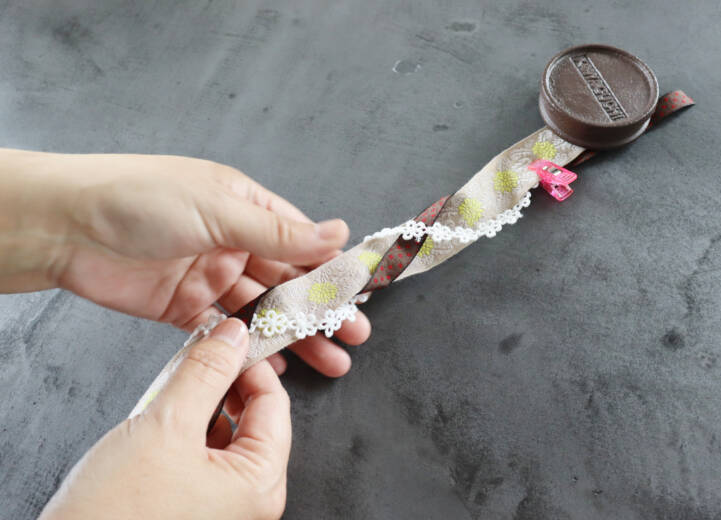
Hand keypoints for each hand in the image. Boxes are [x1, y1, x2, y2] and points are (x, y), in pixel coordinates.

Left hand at [0, 149, 369, 375]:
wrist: (65, 227)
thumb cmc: (140, 199)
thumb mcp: (218, 210)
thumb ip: (278, 232)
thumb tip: (337, 232)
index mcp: (244, 207)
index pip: (301, 240)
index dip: (332, 268)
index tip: (360, 294)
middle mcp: (231, 242)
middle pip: (287, 281)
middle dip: (320, 310)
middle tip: (352, 336)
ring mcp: (209, 276)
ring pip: (262, 311)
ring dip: (292, 335)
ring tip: (327, 360)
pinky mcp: (183, 307)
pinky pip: (225, 332)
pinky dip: (248, 349)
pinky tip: (274, 364)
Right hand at [40, 318, 290, 519]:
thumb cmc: (115, 515)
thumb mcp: (166, 425)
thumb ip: (205, 373)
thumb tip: (233, 337)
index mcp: (260, 484)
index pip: (274, 403)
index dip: (251, 364)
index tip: (228, 338)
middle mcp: (250, 500)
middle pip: (253, 418)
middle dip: (225, 383)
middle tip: (198, 356)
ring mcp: (223, 507)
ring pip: (226, 435)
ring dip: (203, 405)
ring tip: (172, 389)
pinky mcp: (195, 508)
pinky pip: (204, 457)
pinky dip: (187, 431)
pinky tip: (160, 422)